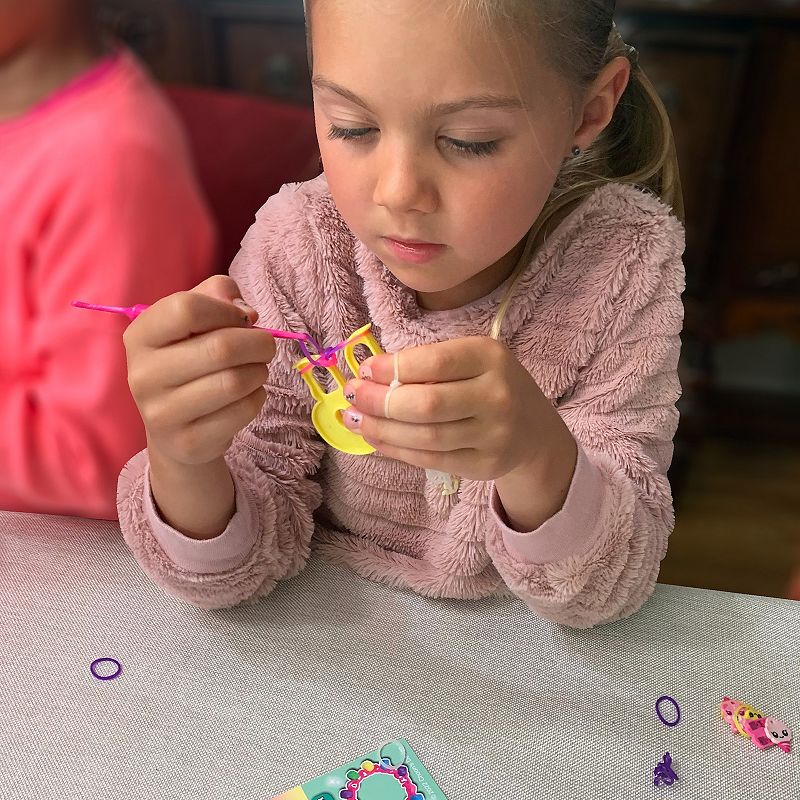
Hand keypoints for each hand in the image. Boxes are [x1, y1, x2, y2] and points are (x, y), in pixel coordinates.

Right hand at [123, 275, 276, 466]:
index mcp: (140, 336)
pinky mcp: (188, 442)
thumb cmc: (188, 362)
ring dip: (260, 371)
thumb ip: (216, 295)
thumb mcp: (193, 322)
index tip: (240, 319)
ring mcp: (162, 414)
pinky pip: (243, 410)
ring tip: (255, 370)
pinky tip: (247, 395)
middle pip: (221, 348)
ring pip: (236, 381)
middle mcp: (142, 375)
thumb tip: (246, 312)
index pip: (186, 308)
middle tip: (264, 347)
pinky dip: (257, 397)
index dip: (226, 310)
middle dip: (258, 343)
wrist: (174, 430)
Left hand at [341, 336, 572, 482]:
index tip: (365, 370)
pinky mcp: (485, 466)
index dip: (393, 368)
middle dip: (380, 401)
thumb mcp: (471, 361)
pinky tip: (376, 438)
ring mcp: (494, 436)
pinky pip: (431, 459)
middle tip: (352, 397)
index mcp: (491, 357)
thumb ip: (428, 364)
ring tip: (355, 419)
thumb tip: (370, 376)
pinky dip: (396, 450)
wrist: (533, 431)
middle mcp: (497, 396)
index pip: (434, 362)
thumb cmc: (489, 385)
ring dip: (381, 430)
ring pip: (425, 437)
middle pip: (426, 404)